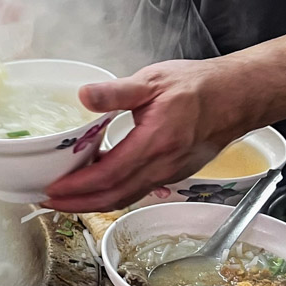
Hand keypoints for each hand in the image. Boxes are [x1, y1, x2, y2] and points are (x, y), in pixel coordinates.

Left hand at [44, 58, 257, 212]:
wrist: (237, 97)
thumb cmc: (198, 87)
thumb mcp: (152, 80)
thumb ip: (116, 91)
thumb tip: (84, 95)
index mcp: (154, 142)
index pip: (108, 175)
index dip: (78, 187)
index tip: (53, 190)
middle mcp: (162, 166)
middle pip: (113, 197)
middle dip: (77, 205)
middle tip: (48, 202)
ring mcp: (168, 174)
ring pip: (125, 198)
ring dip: (93, 204)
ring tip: (66, 200)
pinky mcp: (172, 175)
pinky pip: (137, 192)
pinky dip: (112, 195)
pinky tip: (96, 186)